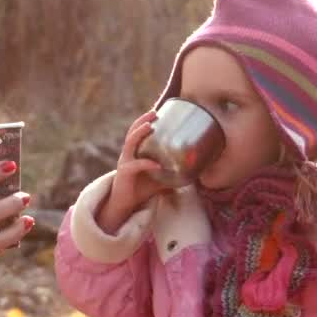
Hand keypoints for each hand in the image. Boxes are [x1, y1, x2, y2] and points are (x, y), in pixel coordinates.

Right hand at [96, 112, 169, 234]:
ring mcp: (124, 162)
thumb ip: (171, 174)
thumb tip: (192, 173)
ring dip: (139, 132)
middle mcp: (128, 153)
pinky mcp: (124, 173)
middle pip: (132, 131)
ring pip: (129, 142)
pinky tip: (157, 166)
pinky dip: (146, 164)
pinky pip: (136, 165)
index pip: (138, 132)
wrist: (124, 204)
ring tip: (150, 126)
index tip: (158, 111)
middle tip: (155, 112)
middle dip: (142, 120)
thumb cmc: (141, 189)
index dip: (146, 120)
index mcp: (135, 152)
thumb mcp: (159, 179)